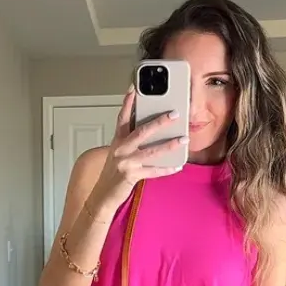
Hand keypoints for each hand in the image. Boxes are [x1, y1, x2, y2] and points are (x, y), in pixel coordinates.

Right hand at [87, 85, 187, 216]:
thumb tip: (152, 129)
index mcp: (117, 141)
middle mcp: (120, 149)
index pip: (123, 118)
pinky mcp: (131, 176)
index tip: (136, 88)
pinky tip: (178, 166)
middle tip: (175, 113)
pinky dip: (166, 169)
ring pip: (150, 151)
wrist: (102, 196)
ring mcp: (125, 163)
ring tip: (183, 139)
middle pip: (141, 132)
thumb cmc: (112, 174)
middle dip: (159, 122)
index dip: (129, 103)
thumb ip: (131, 140)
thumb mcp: (118, 153)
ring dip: (169, 145)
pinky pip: (153, 171)